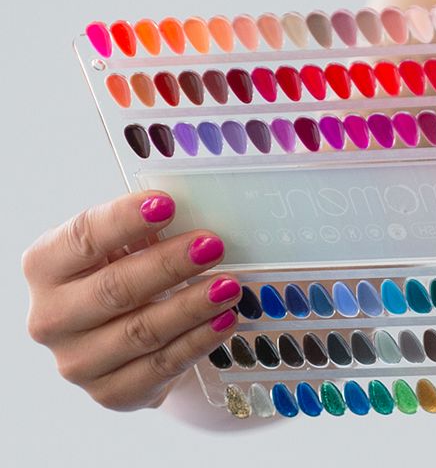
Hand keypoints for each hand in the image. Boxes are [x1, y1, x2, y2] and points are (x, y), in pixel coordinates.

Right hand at [23, 192, 240, 409]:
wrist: (121, 345)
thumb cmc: (122, 278)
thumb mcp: (124, 248)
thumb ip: (147, 230)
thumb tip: (194, 208)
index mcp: (46, 266)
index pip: (83, 238)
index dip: (124, 220)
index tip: (166, 204)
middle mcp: (51, 317)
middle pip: (115, 289)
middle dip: (169, 265)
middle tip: (212, 246)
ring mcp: (78, 361)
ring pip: (142, 331)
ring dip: (192, 306)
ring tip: (229, 286)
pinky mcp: (111, 392)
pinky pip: (162, 365)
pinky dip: (198, 341)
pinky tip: (224, 320)